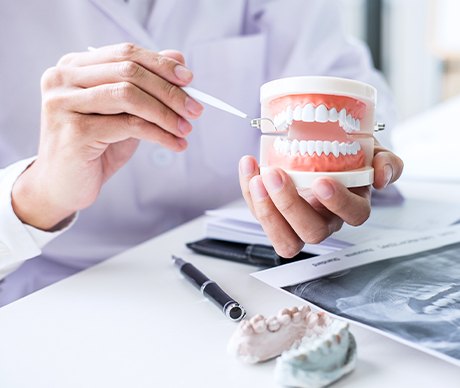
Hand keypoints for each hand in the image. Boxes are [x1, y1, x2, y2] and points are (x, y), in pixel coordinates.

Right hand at [12, 43, 202, 229]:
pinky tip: (174, 144)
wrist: (62, 186)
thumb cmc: (94, 147)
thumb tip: (179, 59)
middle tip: (195, 109)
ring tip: (186, 129)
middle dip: (169, 91)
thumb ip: (146, 87)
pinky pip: (128, 125)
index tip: (189, 80)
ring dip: (166, 113)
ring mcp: (64, 103)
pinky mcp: (74, 131)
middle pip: (129, 71)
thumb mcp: (123, 113)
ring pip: (129, 95)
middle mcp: (63, 78)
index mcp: (73, 66)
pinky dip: (159, 134)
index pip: (125, 53)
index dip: (161, 64)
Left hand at [239, 140, 402, 257]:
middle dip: (291, 206)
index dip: (338, 203)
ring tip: (257, 178)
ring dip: (266, 211)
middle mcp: (326, 220)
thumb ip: (385, 160)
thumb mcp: (370, 150)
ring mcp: (298, 223)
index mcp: (352, 205)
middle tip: (276, 175)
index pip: (354, 215)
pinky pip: (261, 216)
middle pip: (313, 232)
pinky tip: (249, 166)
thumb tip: (382, 175)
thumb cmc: (347, 153)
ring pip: (285, 239)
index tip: (321, 181)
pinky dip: (249, 194)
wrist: (321, 146)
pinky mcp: (275, 217)